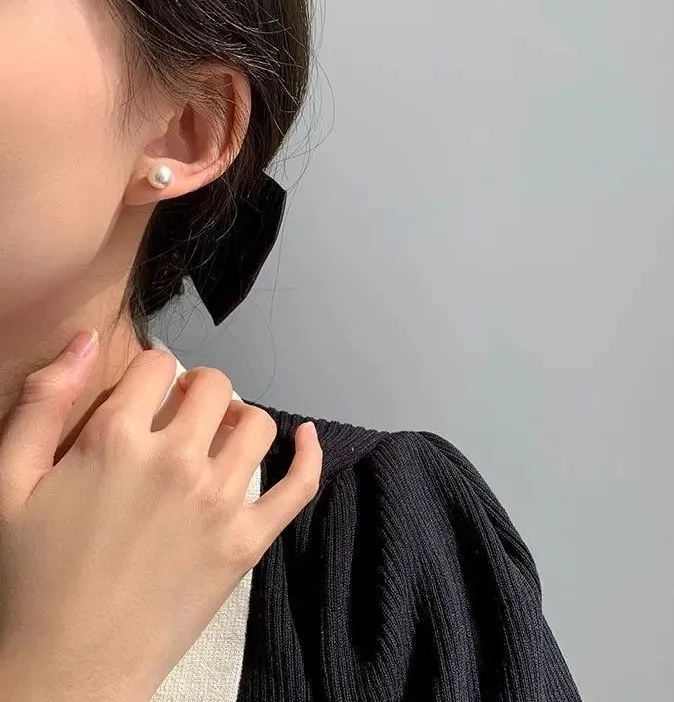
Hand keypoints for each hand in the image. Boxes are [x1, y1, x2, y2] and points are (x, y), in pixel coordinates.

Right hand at [0, 330, 320, 701]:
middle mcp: (177, 459)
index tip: (144, 392)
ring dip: (239, 418)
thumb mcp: (6, 484)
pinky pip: (298, 485)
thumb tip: (84, 338)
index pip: (156, 365)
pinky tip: (306, 438)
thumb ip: (41, 401)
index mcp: (117, 438)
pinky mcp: (247, 540)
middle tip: (180, 410)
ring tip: (218, 433)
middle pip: (213, 386)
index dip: (148, 372)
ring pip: (257, 424)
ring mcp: (219, 500)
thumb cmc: (28, 579)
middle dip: (196, 388)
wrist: (66, 670)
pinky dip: (309, 456)